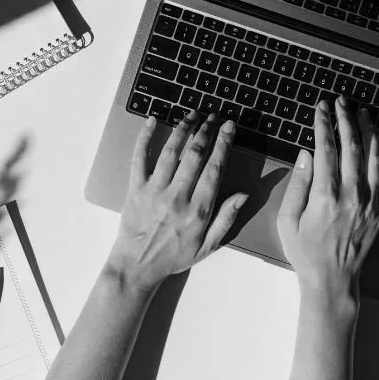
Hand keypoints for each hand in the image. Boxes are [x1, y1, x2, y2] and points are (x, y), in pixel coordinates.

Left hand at [107, 109, 247, 292]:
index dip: (223, 144)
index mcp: (198, 210)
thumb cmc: (175, 256)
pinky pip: (140, 157)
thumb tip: (243, 194)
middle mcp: (177, 196)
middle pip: (195, 155)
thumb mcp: (208, 246)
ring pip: (171, 151)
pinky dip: (145, 137)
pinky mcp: (135, 188)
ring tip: (193, 114)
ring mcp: (154, 190)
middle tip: (214, 116)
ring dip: (183, 129)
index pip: (214, 168)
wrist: (137, 265)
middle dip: (206, 131)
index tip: (229, 127)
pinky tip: (153, 120)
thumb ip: (226, 219)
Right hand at [277, 96, 378, 301]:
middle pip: (352, 147)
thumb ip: (297, 185)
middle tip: (340, 102)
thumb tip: (306, 154)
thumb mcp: (287, 220)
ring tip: (364, 113)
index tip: (320, 108)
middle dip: (346, 119)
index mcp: (325, 196)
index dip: (323, 124)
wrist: (332, 280)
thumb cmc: (305, 252)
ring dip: (370, 131)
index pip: (326, 149)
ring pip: (375, 157)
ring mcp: (371, 202)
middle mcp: (352, 195)